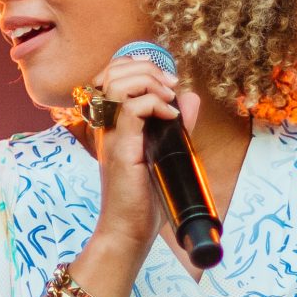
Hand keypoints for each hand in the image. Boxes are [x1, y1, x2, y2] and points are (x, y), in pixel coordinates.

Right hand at [79, 52, 201, 260]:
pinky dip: (156, 105)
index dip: (138, 66)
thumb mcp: (165, 151)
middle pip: (113, 71)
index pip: (113, 75)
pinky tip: (171, 118)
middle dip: (147, 68)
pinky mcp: (122, 148)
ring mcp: (112, 135)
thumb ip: (177, 124)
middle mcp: (107, 125)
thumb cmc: (144, 198)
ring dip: (150, 82)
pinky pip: (133, 109)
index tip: (166, 82)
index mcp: (113, 123)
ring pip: (118, 83)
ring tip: (168, 98)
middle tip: (170, 85)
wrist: (129, 230)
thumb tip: (189, 98)